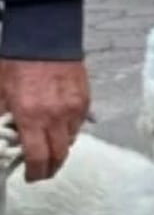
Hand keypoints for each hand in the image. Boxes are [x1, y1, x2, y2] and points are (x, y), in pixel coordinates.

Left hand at [0, 59, 89, 181]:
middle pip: (59, 155)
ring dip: (59, 149)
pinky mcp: (85, 102)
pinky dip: (68, 131)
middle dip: (50, 168)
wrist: (44, 37)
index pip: (37, 156)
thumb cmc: (17, 62)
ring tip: (49, 148)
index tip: (30, 177)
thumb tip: (0, 138)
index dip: (34, 172)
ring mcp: (73, 110)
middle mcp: (55, 117)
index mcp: (31, 116)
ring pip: (70, 142)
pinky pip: (78, 126)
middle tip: (42, 171)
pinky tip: (58, 127)